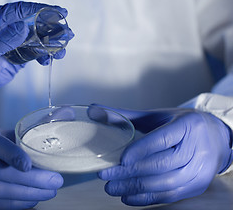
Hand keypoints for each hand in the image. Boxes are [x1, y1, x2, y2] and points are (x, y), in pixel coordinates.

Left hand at [0, 1, 67, 100]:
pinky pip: (33, 53)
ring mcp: (11, 44)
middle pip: (32, 24)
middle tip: (67, 33)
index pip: (21, 10)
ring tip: (62, 49)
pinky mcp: (16, 58)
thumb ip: (4, 40)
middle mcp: (4, 30)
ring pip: (36, 40)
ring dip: (50, 43)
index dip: (40, 10)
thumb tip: (24, 27)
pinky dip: (43, 55)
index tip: (58, 12)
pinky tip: (49, 59)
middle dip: (51, 28)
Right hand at [0, 127, 62, 209]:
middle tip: (56, 181)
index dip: (12, 155)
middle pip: (0, 172)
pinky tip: (33, 200)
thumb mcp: (11, 134)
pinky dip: (16, 204)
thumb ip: (38, 125)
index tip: (28, 165)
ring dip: (27, 194)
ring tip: (50, 192)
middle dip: (32, 180)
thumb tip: (69, 112)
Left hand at [91, 105, 232, 205]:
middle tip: (106, 176)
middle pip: (161, 164)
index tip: (119, 160)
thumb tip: (92, 110)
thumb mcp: (156, 116)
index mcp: (187, 126)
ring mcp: (200, 170)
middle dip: (130, 173)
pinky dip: (147, 198)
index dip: (140, 151)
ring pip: (165, 184)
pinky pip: (170, 196)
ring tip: (111, 188)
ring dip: (135, 188)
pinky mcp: (197, 186)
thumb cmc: (179, 124)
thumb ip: (123, 115)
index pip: (162, 139)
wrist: (215, 137)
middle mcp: (197, 148)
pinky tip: (127, 198)